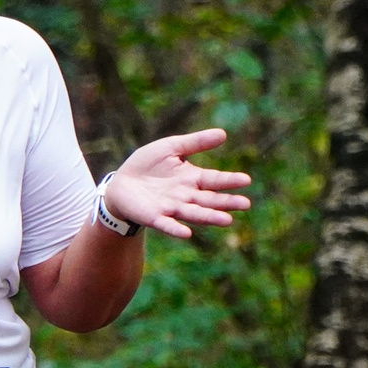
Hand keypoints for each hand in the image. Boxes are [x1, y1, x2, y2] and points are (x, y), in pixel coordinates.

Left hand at [103, 128, 252, 239]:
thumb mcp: (171, 148)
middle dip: (226, 202)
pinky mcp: (154, 217)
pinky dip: (176, 229)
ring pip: (194, 214)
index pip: (214, 180)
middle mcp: (186, 196)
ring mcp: (171, 208)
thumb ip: (196, 143)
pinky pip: (167, 224)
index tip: (246, 180)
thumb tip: (223, 133)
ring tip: (227, 220)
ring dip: (209, 217)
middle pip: (209, 200)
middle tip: (245, 204)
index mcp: (192, 179)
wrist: (121, 183)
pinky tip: (187, 233)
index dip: (229, 180)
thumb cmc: (147, 165)